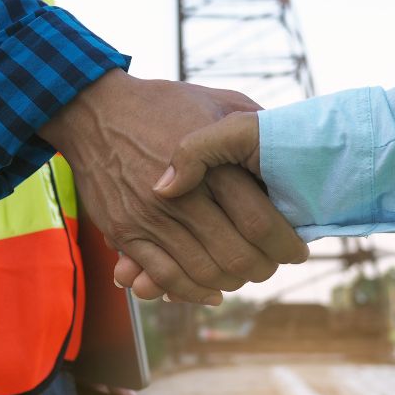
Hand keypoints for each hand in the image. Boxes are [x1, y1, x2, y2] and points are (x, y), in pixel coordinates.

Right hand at [39, 71, 306, 304]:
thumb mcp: (217, 101)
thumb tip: (294, 145)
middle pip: (235, 254)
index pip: (260, 221)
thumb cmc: (163, 105)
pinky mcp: (126, 232)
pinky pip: (164, 276)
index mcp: (212, 163)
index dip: (285, 243)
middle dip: (263, 268)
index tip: (297, 248)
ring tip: (244, 276)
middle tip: (273, 266)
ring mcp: (151, 217)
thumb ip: (255, 124)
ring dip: (231, 282)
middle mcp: (182, 195)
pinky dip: (192, 293)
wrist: (96, 111)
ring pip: (203, 272)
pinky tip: (212, 292)